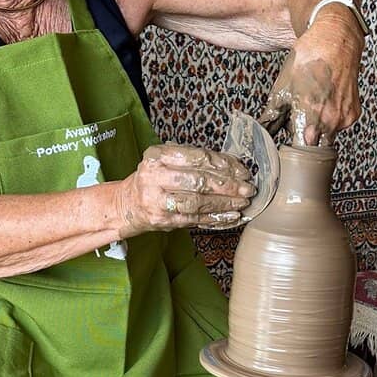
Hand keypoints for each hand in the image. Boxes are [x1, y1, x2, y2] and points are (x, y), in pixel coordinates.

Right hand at [116, 144, 254, 233]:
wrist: (128, 204)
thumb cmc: (154, 179)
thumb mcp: (167, 161)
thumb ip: (194, 161)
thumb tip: (234, 167)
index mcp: (156, 156)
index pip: (196, 157)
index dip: (223, 164)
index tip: (241, 171)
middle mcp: (154, 176)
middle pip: (199, 181)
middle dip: (228, 186)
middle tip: (247, 189)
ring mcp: (157, 200)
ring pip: (198, 202)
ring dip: (225, 203)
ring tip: (242, 202)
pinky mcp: (163, 220)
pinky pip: (195, 219)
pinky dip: (217, 218)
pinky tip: (232, 216)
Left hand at [258, 12, 362, 145]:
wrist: (335, 40)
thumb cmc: (308, 60)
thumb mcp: (282, 89)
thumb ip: (272, 117)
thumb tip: (261, 131)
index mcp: (309, 120)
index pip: (301, 151)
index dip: (292, 146)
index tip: (287, 140)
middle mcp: (330, 123)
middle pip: (315, 145)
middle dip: (305, 137)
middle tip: (298, 117)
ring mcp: (344, 118)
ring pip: (328, 135)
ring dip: (318, 127)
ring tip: (313, 103)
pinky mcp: (354, 113)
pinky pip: (340, 124)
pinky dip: (331, 117)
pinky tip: (326, 99)